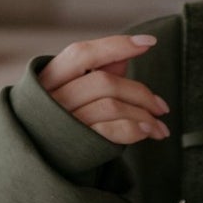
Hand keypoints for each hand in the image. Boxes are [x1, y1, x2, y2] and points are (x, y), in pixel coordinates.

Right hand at [37, 34, 170, 143]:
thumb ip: (98, 72)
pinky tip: (148, 132)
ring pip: (112, 106)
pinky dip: (134, 130)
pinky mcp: (75, 144)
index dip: (117, 45)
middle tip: (162, 107)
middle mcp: (53, 98)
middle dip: (140, 93)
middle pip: (105, 82)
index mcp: (50, 77)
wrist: (40, 160)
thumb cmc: (60, 120)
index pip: (83, 53)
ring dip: (143, 116)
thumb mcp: (72, 92)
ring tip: (160, 127)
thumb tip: (127, 54)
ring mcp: (64, 122)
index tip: (149, 42)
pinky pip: (110, 131)